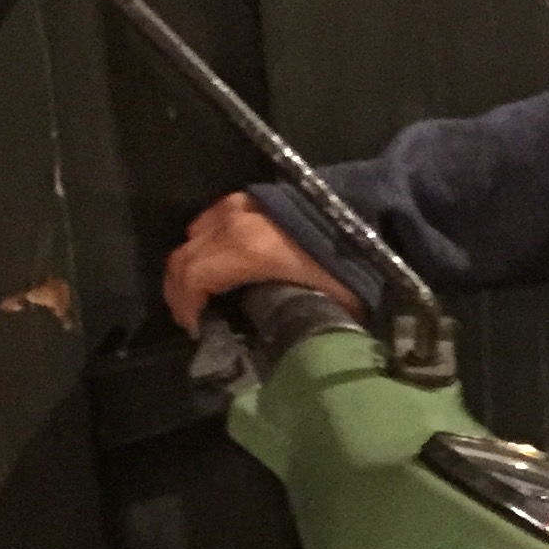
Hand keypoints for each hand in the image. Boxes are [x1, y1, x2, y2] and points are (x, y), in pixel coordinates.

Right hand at [161, 192, 363, 335]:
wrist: (368, 210)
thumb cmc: (349, 262)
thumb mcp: (327, 303)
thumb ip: (292, 323)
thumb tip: (277, 352)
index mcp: (249, 250)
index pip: (193, 278)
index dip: (185, 308)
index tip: (195, 331)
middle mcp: (234, 223)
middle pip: (184, 258)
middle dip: (180, 293)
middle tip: (191, 319)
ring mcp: (238, 204)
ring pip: (193, 238)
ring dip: (191, 268)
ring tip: (202, 296)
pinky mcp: (246, 196)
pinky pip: (209, 221)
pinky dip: (204, 245)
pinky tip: (219, 265)